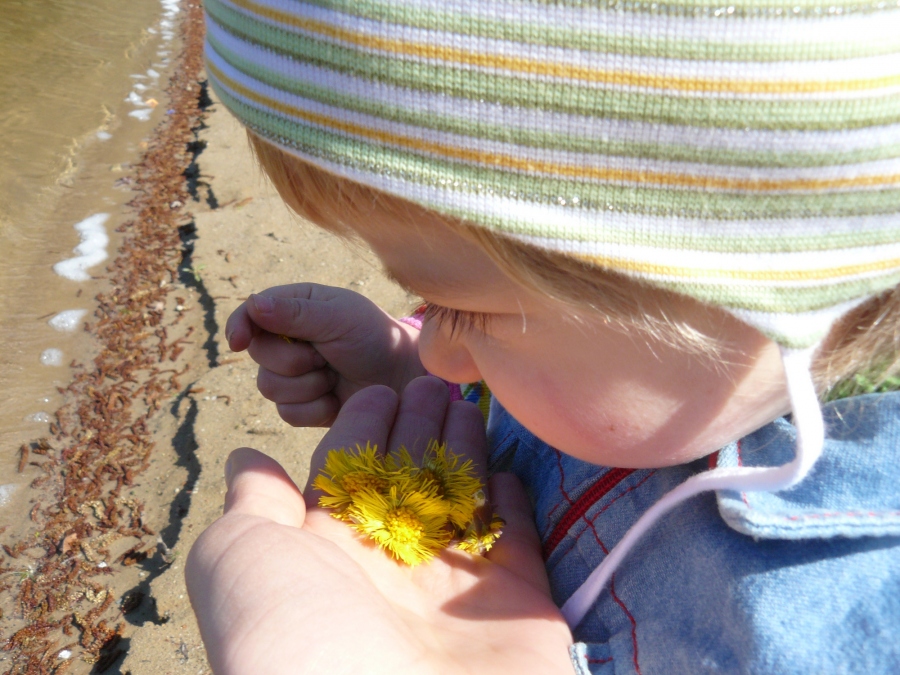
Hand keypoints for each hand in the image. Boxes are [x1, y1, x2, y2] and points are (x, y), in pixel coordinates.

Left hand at [185, 378, 572, 674]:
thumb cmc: (293, 638)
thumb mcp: (240, 560)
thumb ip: (251, 506)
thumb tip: (247, 460)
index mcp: (327, 556)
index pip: (347, 474)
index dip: (361, 427)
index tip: (378, 390)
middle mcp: (389, 571)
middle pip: (407, 479)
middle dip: (417, 428)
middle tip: (432, 382)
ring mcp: (453, 591)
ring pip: (461, 500)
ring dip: (464, 451)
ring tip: (468, 404)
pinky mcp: (516, 608)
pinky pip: (516, 543)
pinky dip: (513, 505)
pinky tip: (506, 470)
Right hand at [225, 284, 426, 425]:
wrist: (403, 379)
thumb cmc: (375, 337)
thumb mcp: (339, 317)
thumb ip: (296, 313)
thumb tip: (252, 305)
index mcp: (295, 307)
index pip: (251, 313)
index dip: (239, 326)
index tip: (238, 341)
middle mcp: (289, 339)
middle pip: (258, 355)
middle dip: (292, 360)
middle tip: (324, 355)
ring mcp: (294, 374)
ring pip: (270, 387)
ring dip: (307, 384)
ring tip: (334, 375)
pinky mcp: (304, 405)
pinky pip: (288, 413)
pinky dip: (315, 407)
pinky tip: (337, 399)